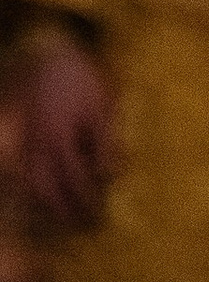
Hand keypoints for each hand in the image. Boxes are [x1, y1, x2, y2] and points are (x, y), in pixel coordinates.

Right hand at [17, 33, 117, 229]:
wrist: (47, 56)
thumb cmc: (81, 80)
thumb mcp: (101, 107)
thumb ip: (106, 142)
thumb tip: (112, 175)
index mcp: (61, 139)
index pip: (76, 181)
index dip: (88, 201)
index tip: (99, 216)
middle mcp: (39, 148)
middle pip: (50, 191)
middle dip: (67, 212)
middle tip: (84, 226)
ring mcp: (27, 144)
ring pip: (33, 187)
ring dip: (50, 206)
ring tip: (67, 218)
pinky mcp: (23, 140)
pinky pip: (26, 175)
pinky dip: (37, 191)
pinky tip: (50, 197)